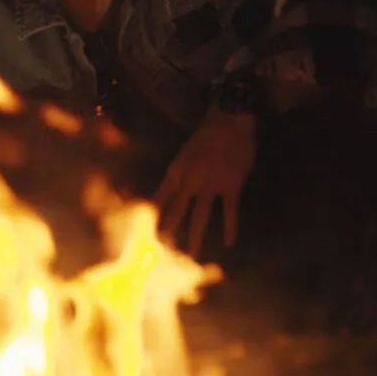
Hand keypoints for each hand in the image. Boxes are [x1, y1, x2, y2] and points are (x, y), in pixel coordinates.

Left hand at [154, 106, 256, 256]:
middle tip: (163, 251)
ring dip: (195, 235)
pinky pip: (229, 211)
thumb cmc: (205, 137)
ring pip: (200, 215)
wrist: (228, 122)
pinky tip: (228, 242)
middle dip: (169, 231)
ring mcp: (211, 184)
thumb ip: (179, 175)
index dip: (154, 215)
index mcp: (176, 171)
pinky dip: (229, 227)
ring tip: (192, 253)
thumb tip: (172, 194)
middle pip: (177, 210)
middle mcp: (190, 180)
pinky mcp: (231, 185)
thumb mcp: (184, 154)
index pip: (161, 197)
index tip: (145, 231)